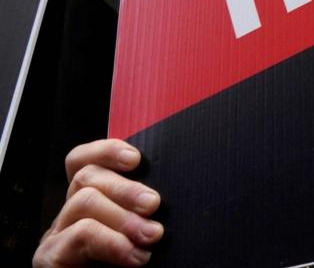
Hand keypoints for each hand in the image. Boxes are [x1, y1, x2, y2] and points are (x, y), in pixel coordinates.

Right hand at [33, 139, 162, 266]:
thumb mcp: (141, 235)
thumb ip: (145, 214)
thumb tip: (169, 193)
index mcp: (93, 205)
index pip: (83, 162)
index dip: (106, 150)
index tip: (138, 159)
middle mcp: (69, 217)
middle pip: (86, 176)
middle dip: (125, 186)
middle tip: (155, 206)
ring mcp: (57, 238)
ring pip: (83, 200)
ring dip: (123, 215)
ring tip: (151, 237)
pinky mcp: (50, 261)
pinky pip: (79, 234)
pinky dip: (111, 240)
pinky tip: (134, 257)